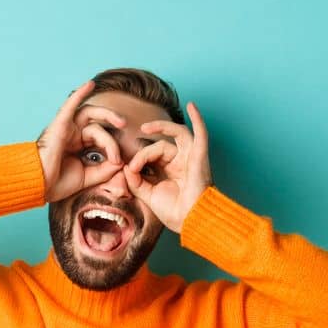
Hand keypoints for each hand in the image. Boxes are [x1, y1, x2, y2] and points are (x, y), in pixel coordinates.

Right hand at [36, 80, 126, 202]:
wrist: (38, 185)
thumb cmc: (58, 182)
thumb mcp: (89, 176)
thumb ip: (106, 169)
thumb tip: (123, 162)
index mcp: (79, 145)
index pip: (101, 138)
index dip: (113, 148)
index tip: (119, 163)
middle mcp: (73, 133)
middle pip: (98, 123)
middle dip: (113, 123)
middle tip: (125, 126)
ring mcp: (66, 128)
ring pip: (90, 115)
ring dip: (107, 114)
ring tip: (121, 121)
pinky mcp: (60, 125)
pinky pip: (69, 106)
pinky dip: (79, 94)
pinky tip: (90, 84)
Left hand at [123, 101, 211, 233]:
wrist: (191, 221)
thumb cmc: (175, 212)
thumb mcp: (148, 194)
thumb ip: (135, 181)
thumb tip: (126, 167)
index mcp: (172, 170)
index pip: (153, 155)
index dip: (140, 159)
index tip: (131, 170)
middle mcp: (183, 161)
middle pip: (162, 145)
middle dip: (145, 149)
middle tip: (134, 155)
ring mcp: (192, 158)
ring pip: (177, 134)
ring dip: (163, 127)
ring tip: (147, 126)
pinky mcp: (200, 157)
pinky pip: (200, 134)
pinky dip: (198, 119)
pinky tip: (192, 106)